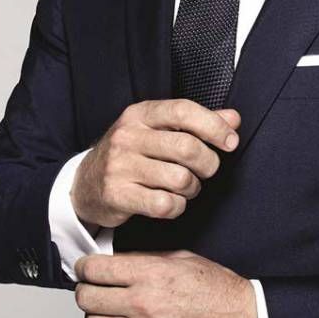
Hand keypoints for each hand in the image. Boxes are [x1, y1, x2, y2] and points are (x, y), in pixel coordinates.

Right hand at [70, 100, 240, 228]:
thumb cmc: (132, 154)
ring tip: (186, 187)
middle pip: (187, 148)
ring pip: (180, 179)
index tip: (231, 142)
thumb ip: (197, 123)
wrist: (85, 183)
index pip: (183, 111)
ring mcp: (120, 166)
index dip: (214, 126)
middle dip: (208, 163)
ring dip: (193, 188)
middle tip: (206, 170)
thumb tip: (233, 118)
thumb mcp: (158, 130)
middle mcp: (128, 136)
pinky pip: (165, 205)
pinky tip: (171, 202)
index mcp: (140, 114)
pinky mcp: (117, 195)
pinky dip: (177, 207)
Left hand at [73, 249, 257, 317]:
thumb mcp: (182, 259)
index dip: (84, 268)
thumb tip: (117, 260)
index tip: (85, 269)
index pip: (96, 269)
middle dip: (86, 291)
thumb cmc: (216, 290)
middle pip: (87, 298)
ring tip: (111, 314)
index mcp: (151, 273)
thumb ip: (147, 259)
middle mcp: (143, 302)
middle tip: (93, 290)